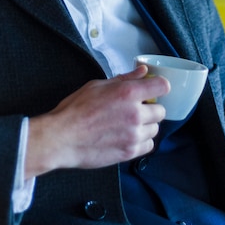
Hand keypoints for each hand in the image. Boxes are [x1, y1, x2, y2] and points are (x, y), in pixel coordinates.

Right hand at [25, 65, 169, 178]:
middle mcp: (135, 114)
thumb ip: (124, 79)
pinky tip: (128, 137)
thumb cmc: (75, 110)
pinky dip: (141, 142)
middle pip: (161, 111)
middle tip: (136, 110)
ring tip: (129, 125)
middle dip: (151, 109)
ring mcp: (134, 135)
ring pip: (155, 129)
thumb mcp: (98, 85)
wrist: (62, 138)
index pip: (163, 86)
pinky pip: (148, 146)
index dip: (159, 87)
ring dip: (146, 126)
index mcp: (128, 93)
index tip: (153, 90)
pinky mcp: (129, 152)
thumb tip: (142, 72)